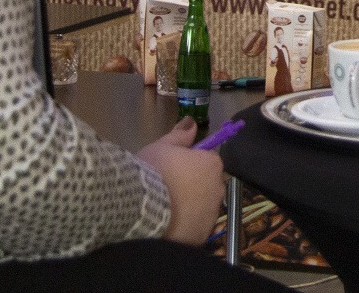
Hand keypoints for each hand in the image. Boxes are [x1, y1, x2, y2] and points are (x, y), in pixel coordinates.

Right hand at [134, 118, 225, 245]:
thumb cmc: (152, 172)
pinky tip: (165, 226)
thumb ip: (180, 135)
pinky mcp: (200, 236)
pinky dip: (184, 227)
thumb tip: (192, 122)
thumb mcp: (162, 147)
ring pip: (201, 208)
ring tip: (163, 209)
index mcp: (212, 165)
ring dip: (189, 208)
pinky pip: (193, 228)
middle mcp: (218, 190)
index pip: (207, 160)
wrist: (140, 210)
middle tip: (165, 188)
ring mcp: (210, 215)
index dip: (189, 164)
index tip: (172, 168)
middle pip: (207, 185)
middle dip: (192, 186)